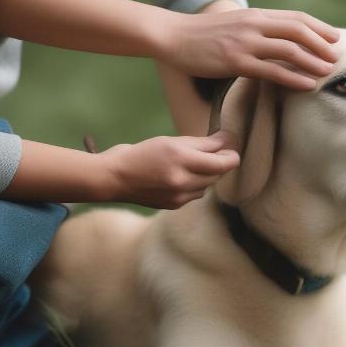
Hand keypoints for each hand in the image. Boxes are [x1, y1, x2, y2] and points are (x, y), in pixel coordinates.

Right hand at [99, 131, 239, 208]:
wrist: (114, 178)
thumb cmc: (141, 154)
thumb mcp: (170, 141)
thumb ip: (201, 143)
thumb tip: (226, 140)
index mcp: (181, 159)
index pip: (221, 163)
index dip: (231, 156)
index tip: (231, 148)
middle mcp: (182, 180)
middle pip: (217, 174)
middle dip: (218, 164)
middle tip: (214, 152)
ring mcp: (179, 196)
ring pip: (207, 185)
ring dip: (206, 175)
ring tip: (191, 164)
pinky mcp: (175, 206)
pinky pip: (196, 194)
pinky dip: (194, 185)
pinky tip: (180, 177)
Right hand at [155, 8, 339, 89]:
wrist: (173, 36)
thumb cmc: (203, 34)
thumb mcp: (234, 25)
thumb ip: (256, 29)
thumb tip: (275, 40)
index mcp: (255, 15)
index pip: (296, 17)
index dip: (319, 27)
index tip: (335, 38)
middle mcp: (254, 25)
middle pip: (298, 30)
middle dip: (322, 44)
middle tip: (337, 57)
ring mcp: (246, 43)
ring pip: (289, 50)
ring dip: (313, 61)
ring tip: (329, 72)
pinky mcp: (236, 61)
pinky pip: (272, 70)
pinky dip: (294, 77)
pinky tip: (307, 85)